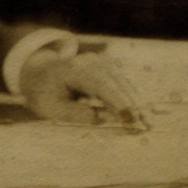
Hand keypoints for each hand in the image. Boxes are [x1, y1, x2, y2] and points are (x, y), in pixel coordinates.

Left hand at [18, 50, 144, 127]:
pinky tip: (141, 113)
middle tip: (147, 125)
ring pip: (122, 81)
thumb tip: (107, 118)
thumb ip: (78, 115)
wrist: (39, 74)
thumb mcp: (53, 109)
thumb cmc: (44, 94)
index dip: (117, 101)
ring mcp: (98, 62)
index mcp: (70, 69)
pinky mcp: (105, 67)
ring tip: (148, 123)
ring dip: (136, 101)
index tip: (131, 118)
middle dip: (132, 104)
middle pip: (115, 81)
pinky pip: (121, 83)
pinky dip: (131, 97)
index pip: (99, 84)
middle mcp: (87, 61)